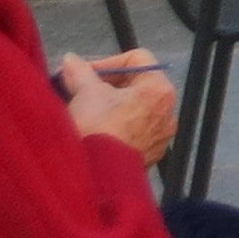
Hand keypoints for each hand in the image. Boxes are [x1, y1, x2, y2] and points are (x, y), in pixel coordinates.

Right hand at [59, 52, 176, 161]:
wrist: (94, 178)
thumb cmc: (96, 127)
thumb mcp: (86, 93)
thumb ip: (80, 72)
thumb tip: (70, 59)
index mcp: (160, 90)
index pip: (138, 59)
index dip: (108, 62)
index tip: (84, 73)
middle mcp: (168, 112)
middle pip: (137, 86)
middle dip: (106, 86)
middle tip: (80, 91)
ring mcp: (160, 138)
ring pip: (134, 112)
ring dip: (109, 108)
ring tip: (84, 112)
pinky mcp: (148, 158)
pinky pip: (132, 134)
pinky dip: (115, 129)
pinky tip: (93, 133)